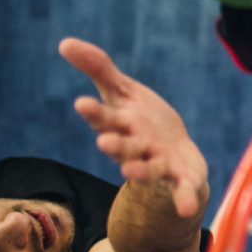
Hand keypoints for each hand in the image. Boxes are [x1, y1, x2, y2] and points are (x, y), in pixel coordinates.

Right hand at [62, 38, 208, 218]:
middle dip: (115, 144)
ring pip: (148, 168)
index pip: (105, 118)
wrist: (175, 154)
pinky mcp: (181, 178)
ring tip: (130, 169)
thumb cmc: (142, 121)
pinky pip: (182, 189)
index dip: (95, 112)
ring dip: (140, 169)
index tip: (82, 103)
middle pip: (123, 146)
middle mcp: (137, 147)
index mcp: (122, 125)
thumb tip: (64, 42)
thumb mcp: (123, 91)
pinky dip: (183, 199)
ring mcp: (159, 164)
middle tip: (105, 141)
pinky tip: (187, 209)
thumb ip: (98, 68)